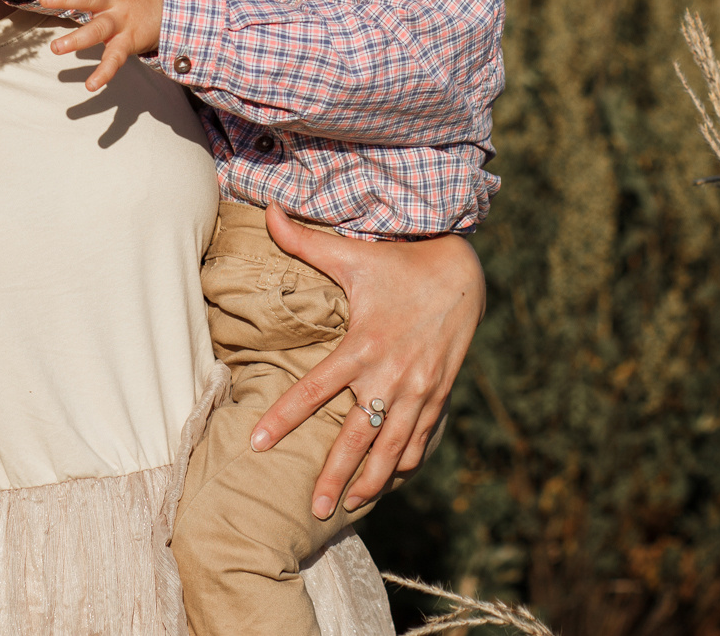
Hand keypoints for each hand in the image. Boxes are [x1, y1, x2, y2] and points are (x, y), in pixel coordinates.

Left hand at [40, 0, 163, 89]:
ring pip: (97, 31)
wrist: (177, 8)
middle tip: (45, 0)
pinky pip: (115, 59)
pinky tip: (91, 85)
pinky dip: (104, 73)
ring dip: (77, 40)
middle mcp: (115, 1)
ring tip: (56, 48)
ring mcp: (122, 23)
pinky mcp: (128, 43)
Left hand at [250, 205, 483, 517]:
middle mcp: (391, 375)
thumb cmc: (398, 264)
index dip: (283, 418)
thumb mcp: (352, 255)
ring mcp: (420, 390)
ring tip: (351, 505)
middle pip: (356, 437)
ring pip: (392, 448)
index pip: (313, 390)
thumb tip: (266, 210)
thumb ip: (304, 241)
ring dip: (372, 480)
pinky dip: (405, 461)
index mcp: (363, 346)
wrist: (462, 273)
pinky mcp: (439, 394)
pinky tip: (390, 479)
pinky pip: (421, 438)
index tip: (256, 442)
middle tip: (316, 508)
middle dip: (336, 476)